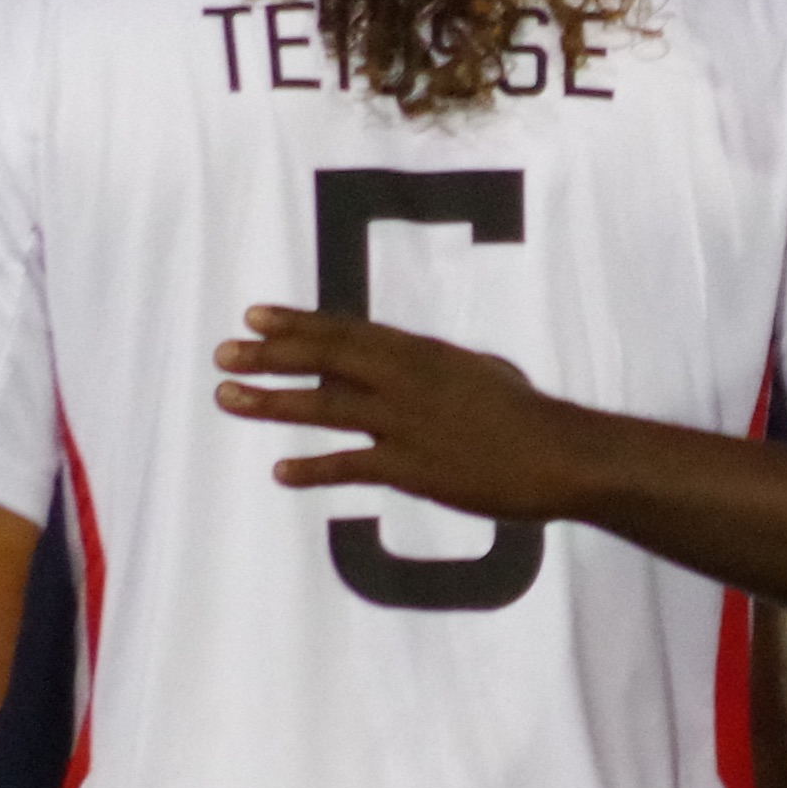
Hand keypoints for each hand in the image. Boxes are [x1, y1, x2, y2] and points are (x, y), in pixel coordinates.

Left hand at [214, 307, 582, 516]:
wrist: (562, 455)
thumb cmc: (530, 415)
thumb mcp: (480, 373)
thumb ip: (435, 370)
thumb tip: (409, 368)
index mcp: (423, 353)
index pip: (348, 331)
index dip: (297, 323)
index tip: (254, 315)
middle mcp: (407, 380)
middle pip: (326, 361)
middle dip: (270, 356)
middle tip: (224, 353)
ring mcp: (408, 423)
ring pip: (325, 406)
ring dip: (272, 402)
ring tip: (227, 398)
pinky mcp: (413, 467)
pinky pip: (352, 465)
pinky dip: (313, 469)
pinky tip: (280, 472)